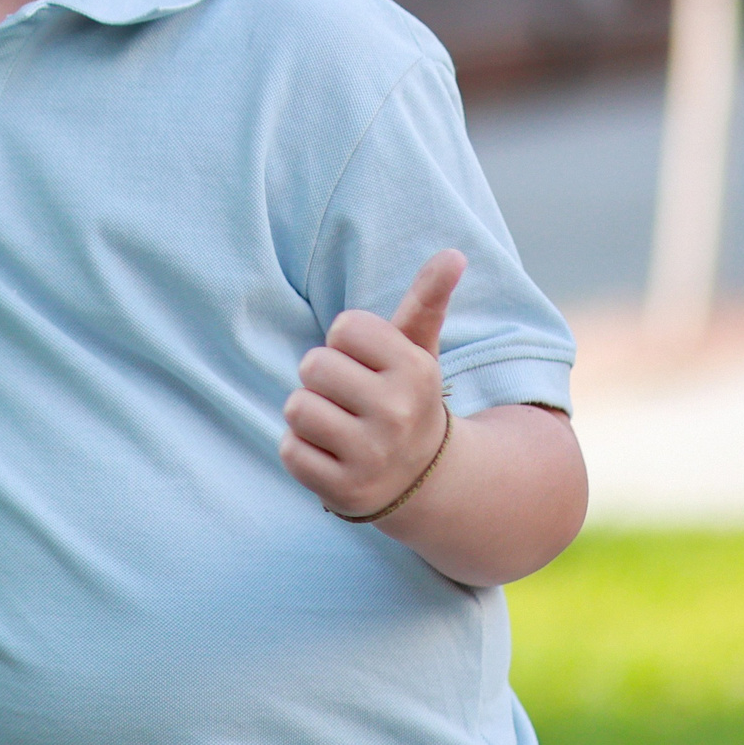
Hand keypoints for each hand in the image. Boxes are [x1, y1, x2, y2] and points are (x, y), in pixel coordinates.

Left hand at [281, 251, 462, 519]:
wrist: (425, 480)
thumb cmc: (405, 398)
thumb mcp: (419, 351)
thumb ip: (427, 300)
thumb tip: (453, 254)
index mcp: (414, 371)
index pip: (344, 327)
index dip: (346, 344)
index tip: (367, 365)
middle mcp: (396, 413)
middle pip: (313, 365)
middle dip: (322, 378)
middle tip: (350, 398)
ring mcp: (371, 455)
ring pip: (297, 407)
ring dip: (308, 415)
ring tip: (339, 425)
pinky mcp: (344, 490)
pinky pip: (290, 450)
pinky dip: (301, 451)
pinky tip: (333, 455)